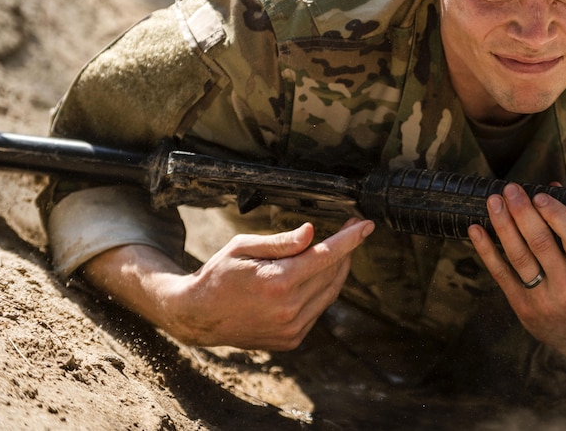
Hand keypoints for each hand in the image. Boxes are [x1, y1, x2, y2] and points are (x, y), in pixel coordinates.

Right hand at [84, 217, 373, 349]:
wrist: (198, 316)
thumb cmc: (219, 274)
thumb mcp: (244, 247)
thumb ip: (281, 242)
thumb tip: (313, 233)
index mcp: (277, 282)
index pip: (326, 256)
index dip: (350, 238)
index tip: (366, 224)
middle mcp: (288, 309)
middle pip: (333, 273)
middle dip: (346, 250)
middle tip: (351, 229)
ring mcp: (291, 328)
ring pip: (330, 292)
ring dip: (337, 269)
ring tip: (335, 250)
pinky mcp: (292, 340)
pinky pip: (318, 309)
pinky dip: (322, 289)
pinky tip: (313, 275)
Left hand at [467, 183, 565, 381]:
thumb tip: (552, 188)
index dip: (555, 213)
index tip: (540, 194)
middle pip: (540, 243)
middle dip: (522, 212)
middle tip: (511, 189)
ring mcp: (544, 301)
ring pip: (518, 257)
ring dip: (503, 225)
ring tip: (494, 201)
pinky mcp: (524, 309)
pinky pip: (501, 275)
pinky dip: (487, 251)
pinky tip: (477, 230)